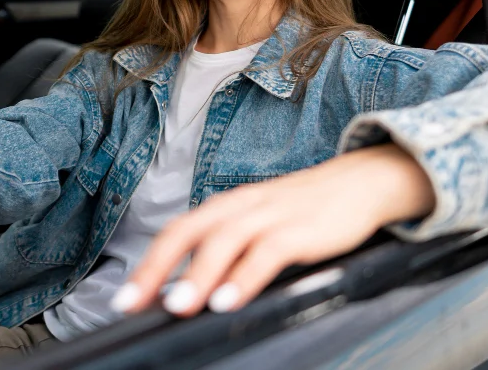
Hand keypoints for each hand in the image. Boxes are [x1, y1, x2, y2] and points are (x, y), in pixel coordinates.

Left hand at [110, 144, 434, 316]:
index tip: (125, 299)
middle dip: (156, 268)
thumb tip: (193, 293)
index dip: (148, 264)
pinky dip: (246, 277)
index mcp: (227, 206)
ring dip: (198, 274)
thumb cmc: (305, 211)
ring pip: (225, 240)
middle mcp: (242, 206)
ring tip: (178, 306)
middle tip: (132, 302)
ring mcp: (272, 214)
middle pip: (189, 231)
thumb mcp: (261, 227)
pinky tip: (230, 300)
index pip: (177, 232)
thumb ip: (229, 254)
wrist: (362, 181)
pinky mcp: (302, 228)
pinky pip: (268, 251)